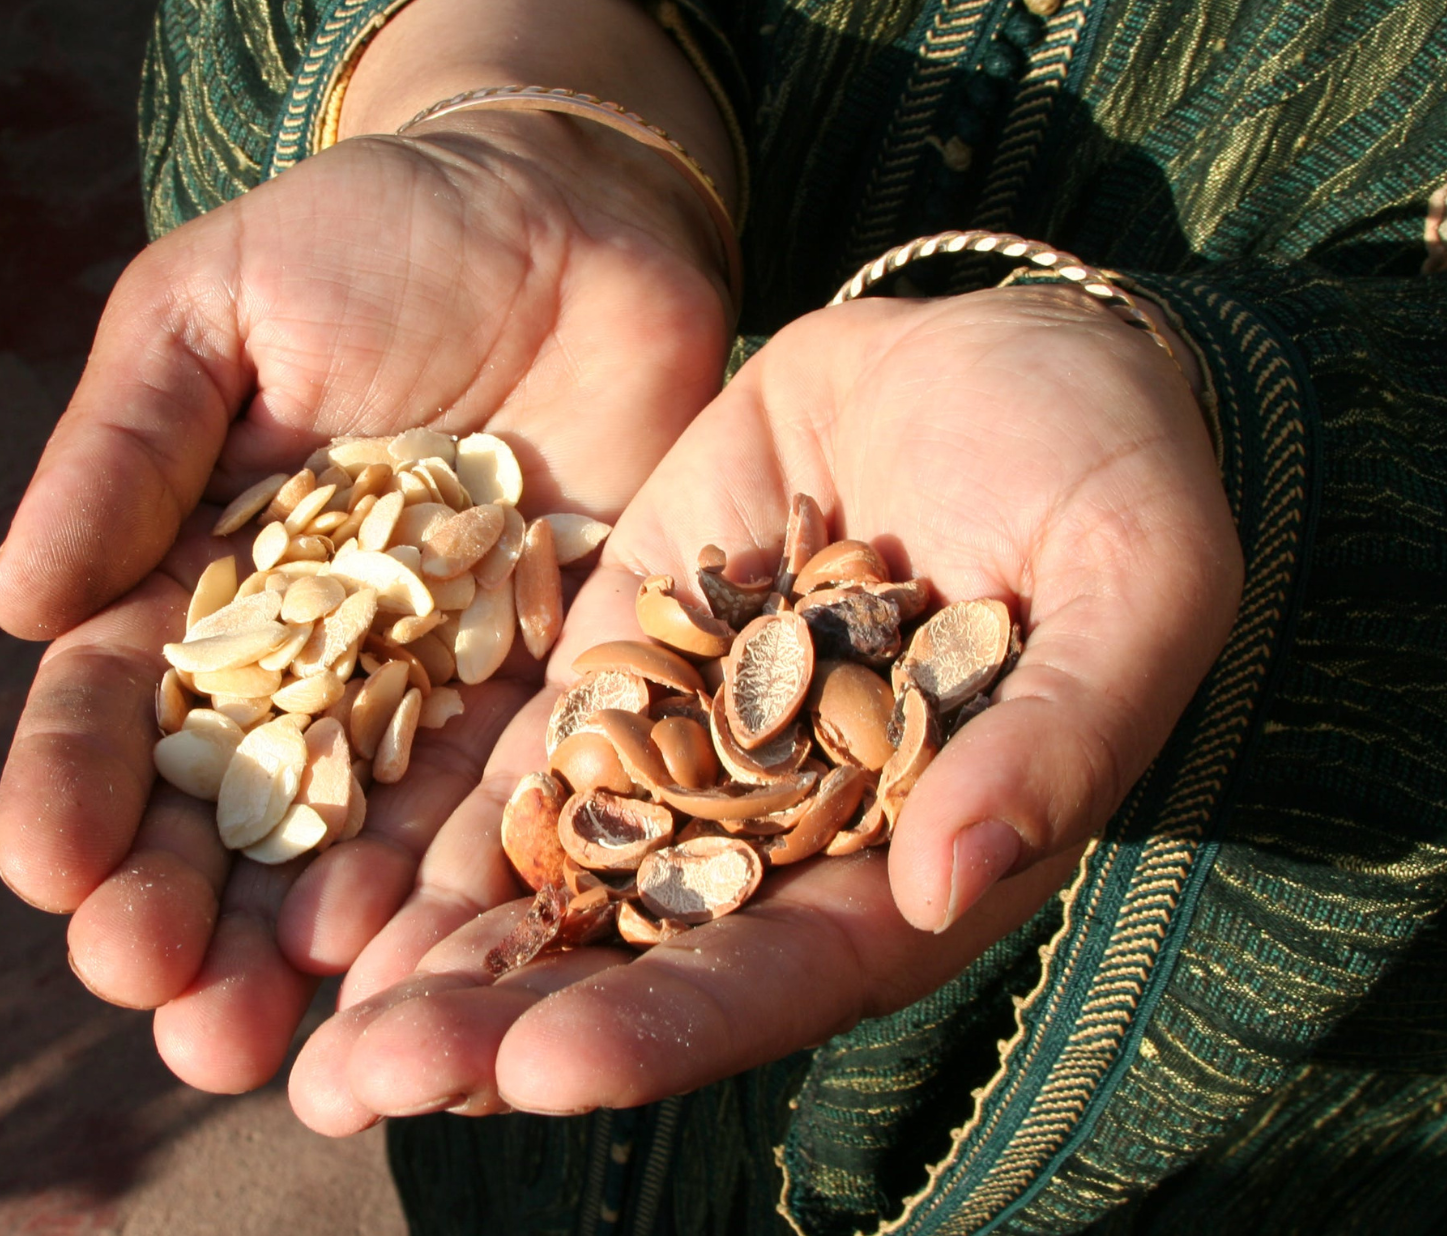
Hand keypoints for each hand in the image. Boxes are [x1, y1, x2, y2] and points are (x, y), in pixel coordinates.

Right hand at [0, 111, 732, 1094]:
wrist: (562, 206)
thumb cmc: (362, 240)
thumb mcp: (208, 313)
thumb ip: (121, 452)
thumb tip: (13, 609)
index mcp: (197, 586)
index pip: (118, 709)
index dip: (78, 790)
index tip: (47, 867)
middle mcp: (310, 666)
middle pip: (232, 812)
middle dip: (187, 913)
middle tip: (161, 1004)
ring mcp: (433, 685)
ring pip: (360, 838)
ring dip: (312, 942)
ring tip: (269, 1035)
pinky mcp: (556, 678)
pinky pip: (504, 794)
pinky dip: (461, 879)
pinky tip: (418, 957)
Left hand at [291, 286, 1241, 1128]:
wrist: (1019, 357)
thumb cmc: (1117, 475)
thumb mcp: (1138, 584)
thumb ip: (1060, 739)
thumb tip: (953, 880)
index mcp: (914, 859)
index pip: (781, 972)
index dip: (668, 1027)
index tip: (544, 1071)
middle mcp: (786, 837)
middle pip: (636, 959)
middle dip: (500, 1029)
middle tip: (357, 1089)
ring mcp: (693, 750)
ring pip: (554, 880)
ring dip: (434, 964)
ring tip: (308, 1044)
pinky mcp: (626, 659)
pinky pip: (521, 761)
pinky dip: (433, 830)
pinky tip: (323, 889)